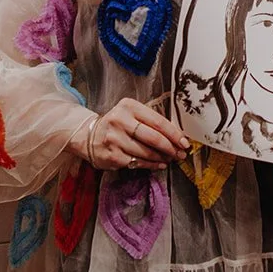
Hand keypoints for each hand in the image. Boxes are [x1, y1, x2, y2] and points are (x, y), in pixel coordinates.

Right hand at [70, 98, 189, 170]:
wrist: (88, 135)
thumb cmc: (117, 124)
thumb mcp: (131, 114)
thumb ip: (150, 121)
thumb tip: (176, 136)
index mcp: (129, 107)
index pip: (158, 121)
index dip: (174, 133)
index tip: (184, 142)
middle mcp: (120, 121)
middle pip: (154, 138)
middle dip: (171, 148)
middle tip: (181, 153)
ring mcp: (115, 139)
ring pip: (147, 152)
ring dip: (163, 157)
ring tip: (171, 159)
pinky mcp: (113, 156)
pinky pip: (138, 162)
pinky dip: (152, 165)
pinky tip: (159, 164)